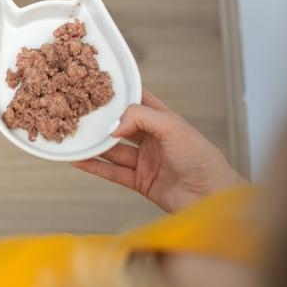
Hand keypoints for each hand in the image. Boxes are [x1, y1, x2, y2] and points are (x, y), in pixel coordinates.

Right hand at [72, 90, 244, 212]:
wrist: (211, 197)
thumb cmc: (202, 159)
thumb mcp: (173, 128)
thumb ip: (141, 118)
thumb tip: (112, 125)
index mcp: (164, 121)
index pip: (138, 102)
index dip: (120, 95)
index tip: (97, 88)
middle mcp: (153, 140)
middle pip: (121, 127)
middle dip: (102, 122)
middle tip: (80, 114)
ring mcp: (146, 161)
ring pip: (114, 150)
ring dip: (95, 146)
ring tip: (75, 138)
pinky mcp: (140, 181)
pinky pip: (113, 172)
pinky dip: (96, 167)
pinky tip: (80, 161)